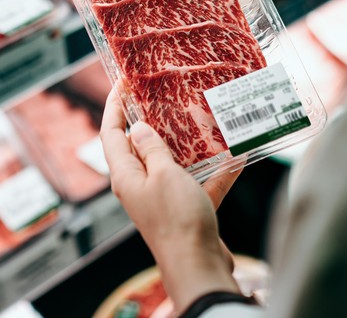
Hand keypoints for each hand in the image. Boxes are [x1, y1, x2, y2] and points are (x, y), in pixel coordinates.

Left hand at [100, 87, 242, 310]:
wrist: (198, 265)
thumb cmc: (176, 219)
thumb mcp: (163, 174)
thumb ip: (151, 149)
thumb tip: (137, 127)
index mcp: (125, 176)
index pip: (111, 133)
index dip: (113, 106)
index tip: (122, 82)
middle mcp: (139, 186)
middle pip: (139, 146)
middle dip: (150, 121)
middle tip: (163, 94)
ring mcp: (162, 199)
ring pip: (171, 164)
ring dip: (186, 145)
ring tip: (200, 118)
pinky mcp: (186, 210)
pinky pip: (199, 184)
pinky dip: (215, 172)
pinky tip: (236, 157)